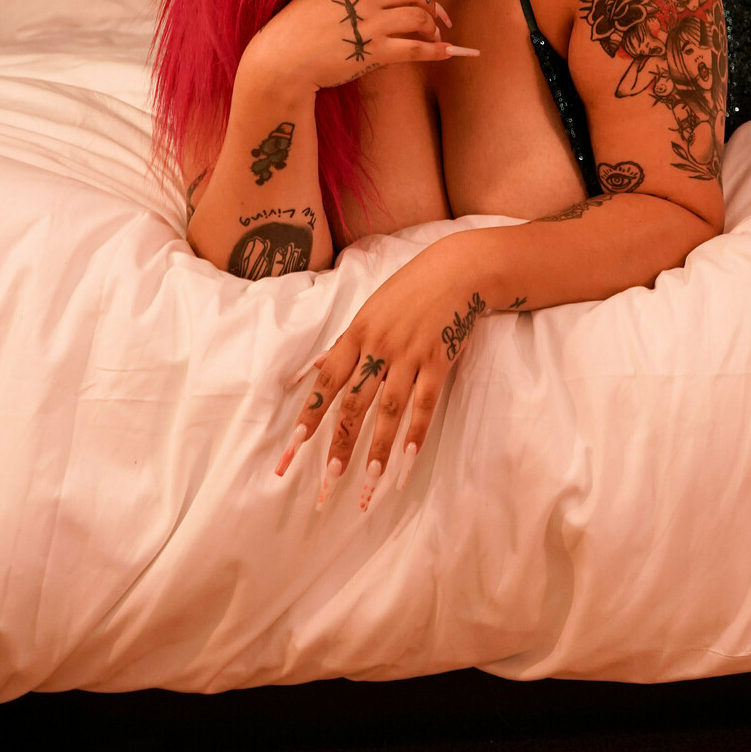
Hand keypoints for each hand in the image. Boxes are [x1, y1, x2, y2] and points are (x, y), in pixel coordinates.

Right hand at [243, 0, 477, 94]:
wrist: (281, 61)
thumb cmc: (293, 28)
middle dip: (429, 3)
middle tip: (437, 16)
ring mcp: (371, 23)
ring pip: (418, 17)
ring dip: (433, 26)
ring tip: (436, 35)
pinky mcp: (376, 52)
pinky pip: (416, 49)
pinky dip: (436, 51)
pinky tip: (448, 53)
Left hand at [273, 234, 494, 510]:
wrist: (456, 270)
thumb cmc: (408, 290)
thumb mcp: (369, 310)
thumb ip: (343, 344)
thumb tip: (312, 368)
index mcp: (357, 333)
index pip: (327, 381)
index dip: (310, 414)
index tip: (294, 446)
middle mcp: (379, 346)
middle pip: (355, 402)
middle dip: (341, 442)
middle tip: (330, 479)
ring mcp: (410, 354)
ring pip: (389, 409)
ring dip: (378, 448)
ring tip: (369, 482)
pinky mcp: (438, 360)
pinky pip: (425, 403)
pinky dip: (416, 432)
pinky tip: (408, 459)